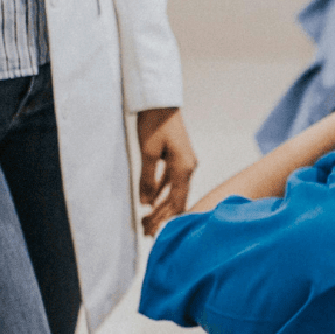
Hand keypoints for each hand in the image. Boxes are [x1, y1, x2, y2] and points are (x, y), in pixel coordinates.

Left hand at [137, 107, 196, 236]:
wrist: (160, 101)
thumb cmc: (154, 123)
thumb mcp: (147, 152)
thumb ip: (148, 179)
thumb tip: (146, 203)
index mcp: (184, 168)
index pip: (176, 201)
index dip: (165, 219)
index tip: (152, 232)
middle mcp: (188, 168)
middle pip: (177, 200)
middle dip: (163, 217)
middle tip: (147, 232)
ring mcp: (184, 163)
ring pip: (174, 192)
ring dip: (162, 207)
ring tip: (148, 221)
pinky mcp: (178, 159)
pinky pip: (171, 182)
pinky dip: (162, 194)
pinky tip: (152, 202)